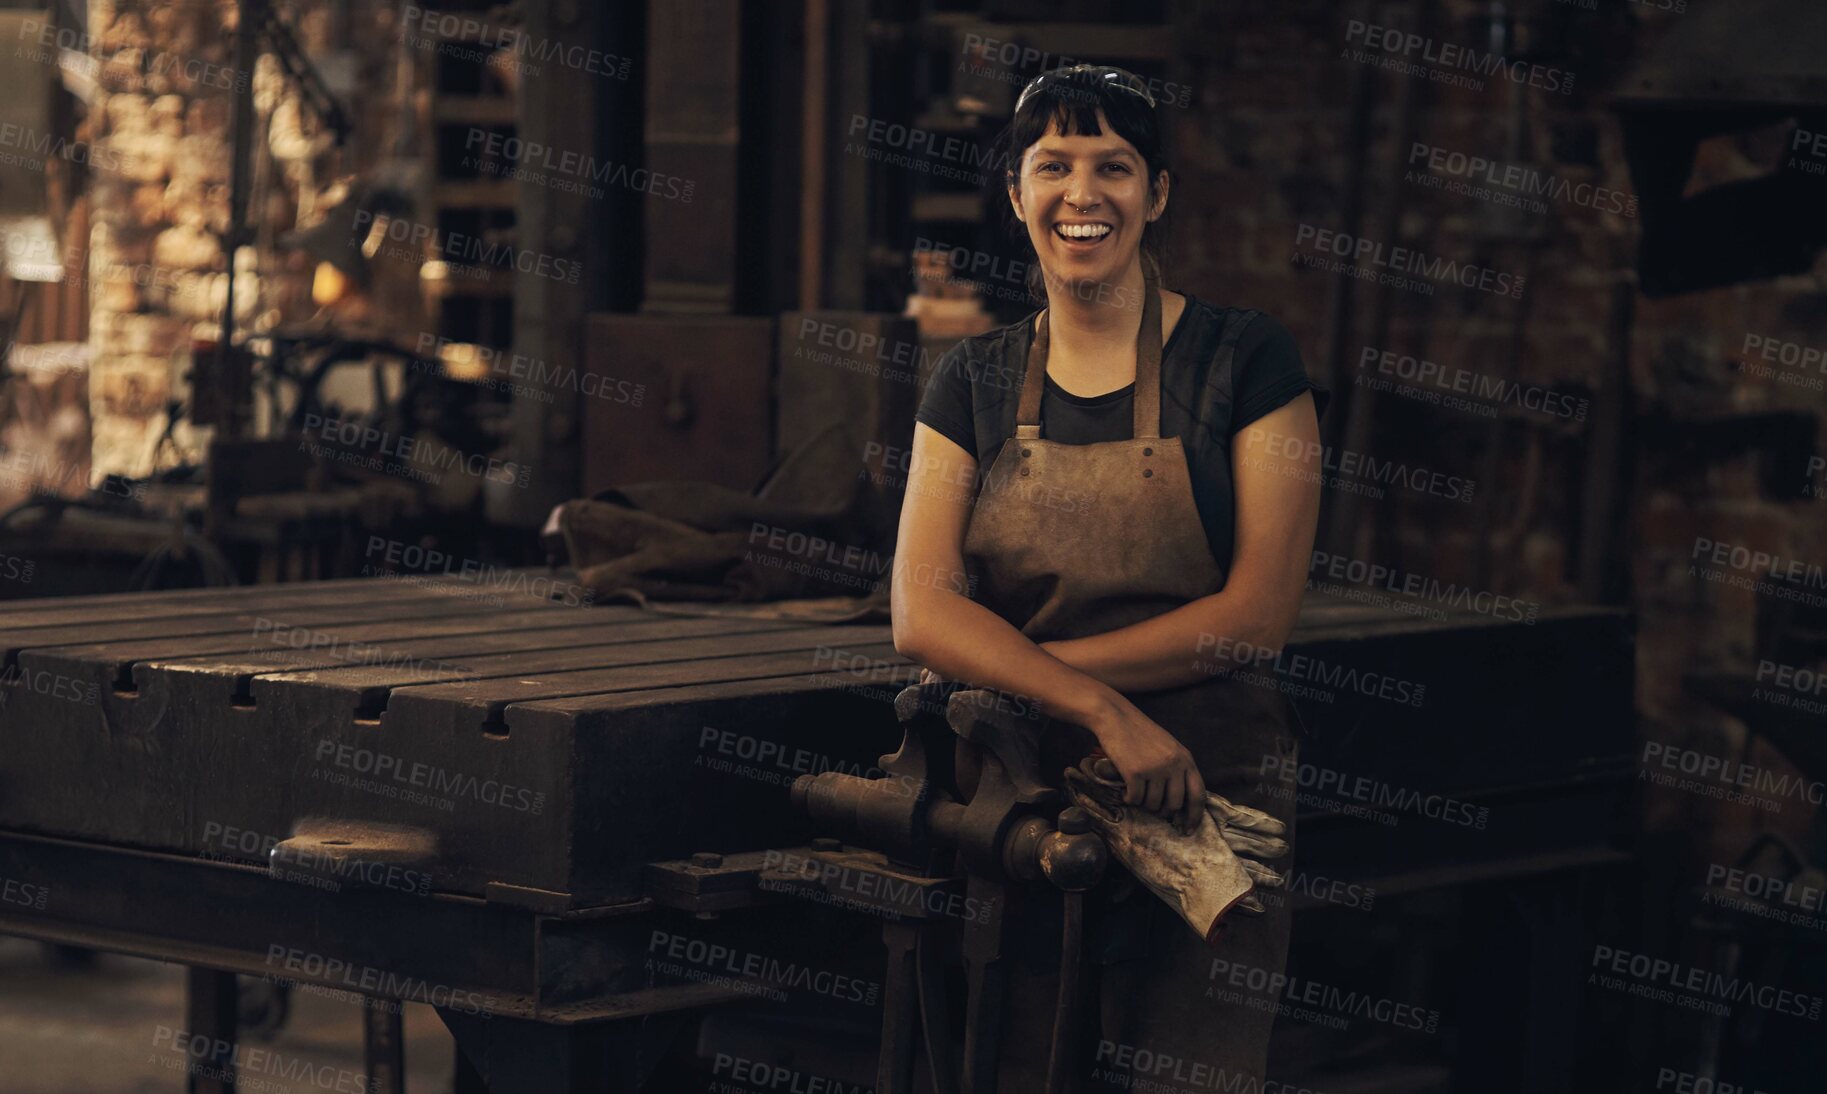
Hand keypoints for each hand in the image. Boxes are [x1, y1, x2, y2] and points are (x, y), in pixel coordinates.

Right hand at [1085, 697, 1206, 833]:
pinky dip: (1129, 799)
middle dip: (1163, 810)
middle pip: (1174, 804)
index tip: (1189, 829)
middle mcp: (1173, 764)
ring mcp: (1155, 768)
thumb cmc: (1140, 733)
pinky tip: (1126, 792)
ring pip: (1153, 804)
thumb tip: (1180, 801)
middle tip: (1152, 807)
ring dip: (1144, 804)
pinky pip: (1135, 799)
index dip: (1195, 816)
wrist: (1115, 717)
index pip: (1198, 794)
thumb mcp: (1168, 747)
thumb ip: (1178, 768)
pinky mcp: (1135, 772)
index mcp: (1185, 758)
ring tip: (1137, 792)